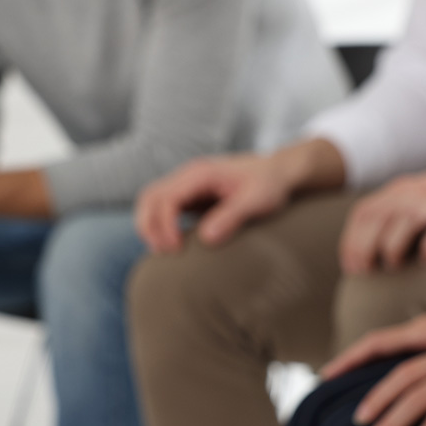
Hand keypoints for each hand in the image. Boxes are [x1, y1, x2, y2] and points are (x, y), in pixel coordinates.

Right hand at [135, 153, 292, 252]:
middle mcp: (187, 175)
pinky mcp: (189, 195)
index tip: (177, 248)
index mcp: (200, 173)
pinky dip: (159, 225)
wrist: (277, 172)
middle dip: (150, 227)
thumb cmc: (269, 185)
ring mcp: (186, 184)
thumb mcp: (257, 201)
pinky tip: (172, 244)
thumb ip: (232, 216)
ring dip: (150, 226)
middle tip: (166, 253)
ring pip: (150, 201)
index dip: (165, 225)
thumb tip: (207, 238)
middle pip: (149, 197)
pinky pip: (162, 207)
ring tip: (164, 251)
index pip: (166, 197)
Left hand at [340, 170, 425, 273]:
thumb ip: (393, 219)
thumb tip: (362, 256)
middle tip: (365, 273)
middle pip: (380, 216)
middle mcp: (418, 192)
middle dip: (365, 246)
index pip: (365, 212)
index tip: (351, 268)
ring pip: (406, 220)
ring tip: (393, 267)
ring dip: (393, 247)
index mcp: (402, 190)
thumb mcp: (419, 203)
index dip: (352, 241)